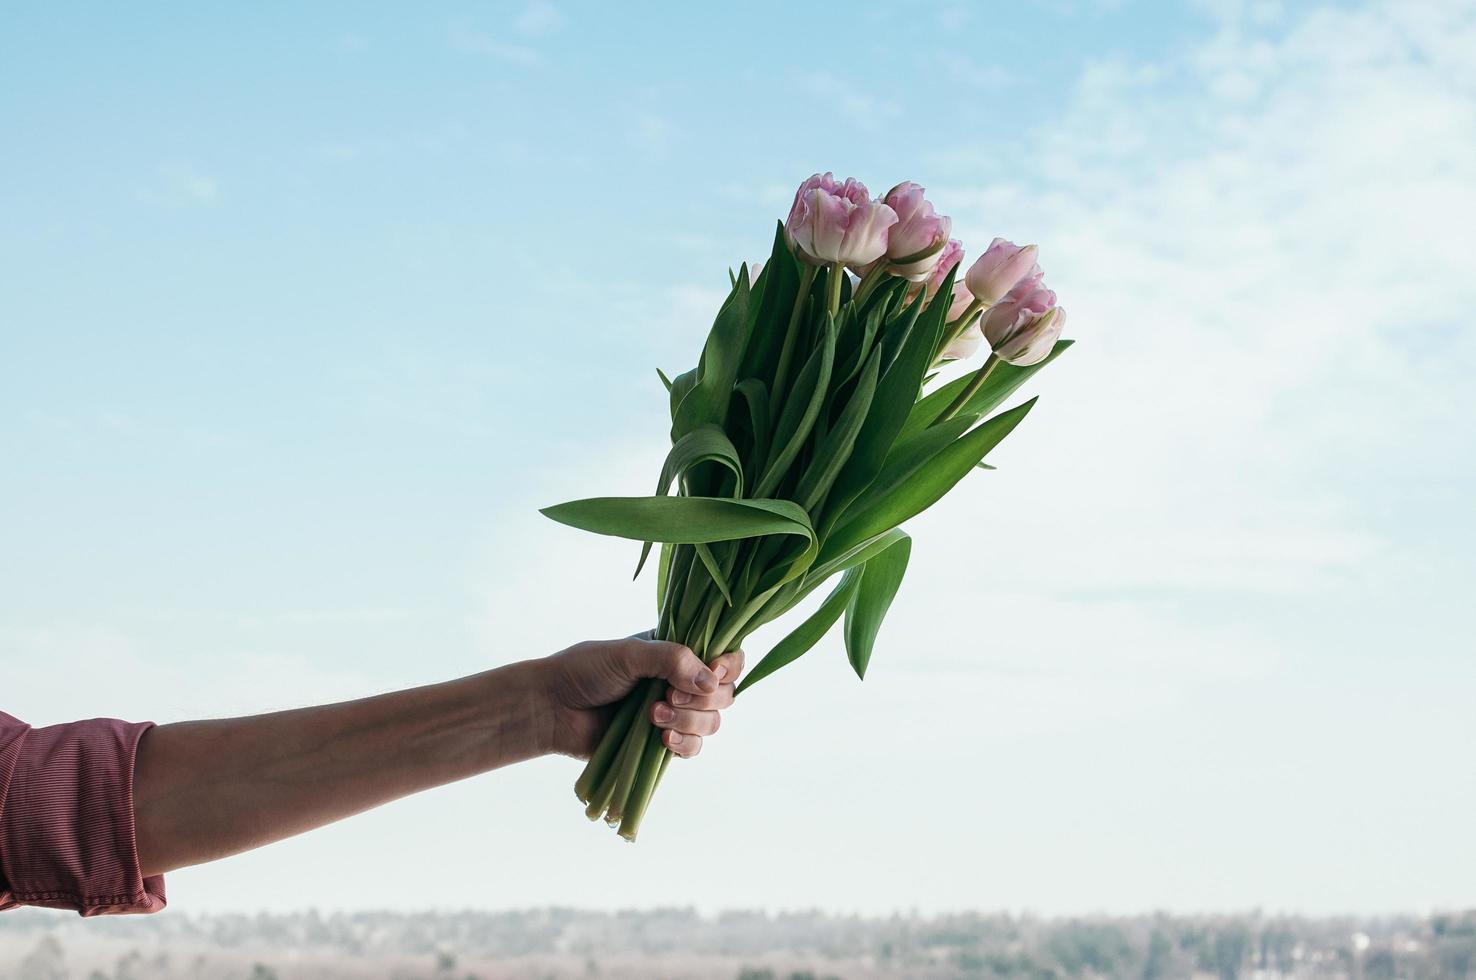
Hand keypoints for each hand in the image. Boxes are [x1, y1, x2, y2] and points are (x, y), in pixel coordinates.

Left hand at [539, 635, 743, 760]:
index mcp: (676, 653)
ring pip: (711, 723)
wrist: (553, 708)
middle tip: (670, 695)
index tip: (714, 671)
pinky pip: (692, 749)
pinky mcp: (660, 744)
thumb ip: (671, 660)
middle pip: (724, 693)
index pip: (723, 656)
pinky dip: (684, 745)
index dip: (728, 666)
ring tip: (653, 715)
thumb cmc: (585, 671)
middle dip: (703, 698)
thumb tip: (710, 681)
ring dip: (689, 721)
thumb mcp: (629, 654)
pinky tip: (662, 741)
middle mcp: (680, 682)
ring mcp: (672, 714)